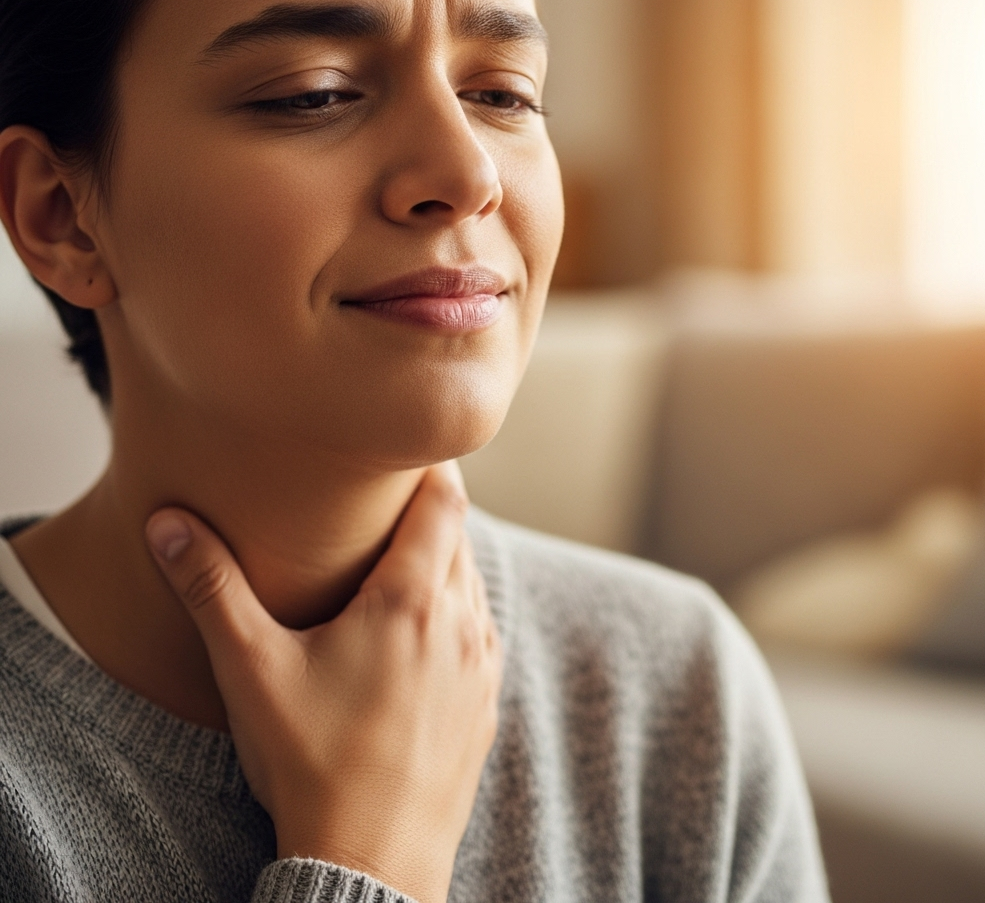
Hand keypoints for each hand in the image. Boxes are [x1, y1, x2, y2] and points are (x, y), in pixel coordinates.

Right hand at [145, 462, 501, 902]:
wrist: (373, 866)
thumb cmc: (312, 765)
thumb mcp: (252, 671)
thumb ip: (212, 588)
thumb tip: (168, 525)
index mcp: (412, 600)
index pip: (444, 501)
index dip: (430, 468)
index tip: (406, 453)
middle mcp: (461, 623)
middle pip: (457, 537)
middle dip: (426, 513)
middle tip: (387, 501)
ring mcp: (482, 665)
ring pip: (471, 583)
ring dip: (441, 564)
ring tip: (398, 560)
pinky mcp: (486, 702)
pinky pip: (480, 630)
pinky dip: (455, 611)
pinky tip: (417, 631)